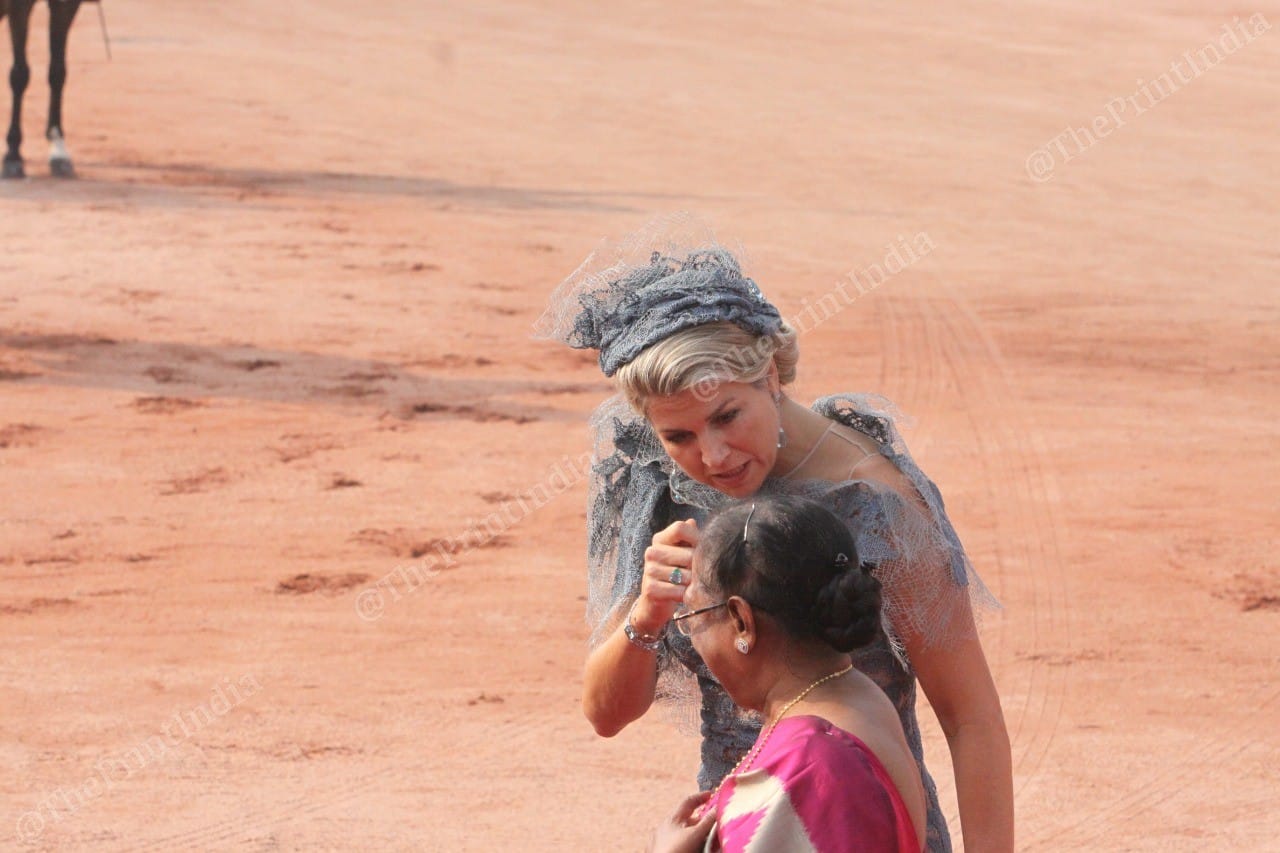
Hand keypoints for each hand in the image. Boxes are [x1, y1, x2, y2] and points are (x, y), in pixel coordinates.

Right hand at [633, 519, 698, 635]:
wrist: (656, 602)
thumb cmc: (674, 573)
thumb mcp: (681, 553)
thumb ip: (689, 537)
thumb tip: (692, 522)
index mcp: (660, 539)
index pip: (680, 528)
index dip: (696, 538)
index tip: (704, 549)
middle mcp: (652, 552)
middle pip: (688, 554)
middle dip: (699, 567)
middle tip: (699, 574)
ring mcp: (649, 570)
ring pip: (686, 575)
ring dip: (694, 583)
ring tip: (691, 585)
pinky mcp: (650, 589)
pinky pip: (679, 591)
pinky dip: (686, 595)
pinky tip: (684, 594)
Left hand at [649, 792, 715, 852]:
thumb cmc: (676, 850)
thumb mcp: (695, 835)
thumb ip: (707, 821)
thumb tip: (717, 807)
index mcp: (672, 819)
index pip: (688, 801)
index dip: (700, 797)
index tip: (711, 794)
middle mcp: (665, 827)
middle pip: (686, 819)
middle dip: (700, 819)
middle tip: (713, 822)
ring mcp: (661, 840)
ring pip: (682, 833)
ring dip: (694, 833)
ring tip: (706, 839)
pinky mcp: (660, 851)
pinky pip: (677, 843)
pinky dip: (688, 842)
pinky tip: (693, 848)